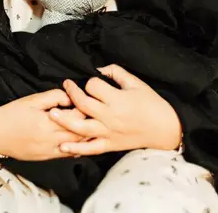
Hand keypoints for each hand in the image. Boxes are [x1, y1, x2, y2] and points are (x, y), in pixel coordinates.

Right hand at [0, 88, 87, 160]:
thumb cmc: (12, 114)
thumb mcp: (32, 100)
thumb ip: (53, 97)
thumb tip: (70, 97)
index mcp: (46, 123)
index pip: (75, 117)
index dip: (83, 108)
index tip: (87, 99)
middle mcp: (50, 141)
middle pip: (79, 133)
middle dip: (88, 123)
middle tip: (94, 112)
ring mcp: (48, 152)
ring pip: (75, 147)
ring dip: (85, 137)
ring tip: (92, 125)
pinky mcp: (45, 158)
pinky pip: (66, 155)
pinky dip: (76, 147)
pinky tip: (80, 140)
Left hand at [49, 64, 182, 156]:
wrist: (165, 128)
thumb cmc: (151, 103)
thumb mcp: (136, 82)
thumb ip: (116, 72)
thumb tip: (99, 68)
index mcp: (117, 99)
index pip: (93, 86)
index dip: (90, 81)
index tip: (92, 81)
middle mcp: (110, 116)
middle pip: (83, 104)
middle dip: (71, 93)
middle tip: (65, 86)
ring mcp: (108, 133)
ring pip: (81, 127)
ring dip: (64, 120)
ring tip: (51, 113)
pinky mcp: (110, 145)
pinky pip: (90, 148)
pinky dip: (76, 148)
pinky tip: (63, 147)